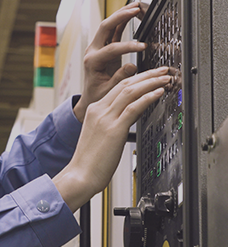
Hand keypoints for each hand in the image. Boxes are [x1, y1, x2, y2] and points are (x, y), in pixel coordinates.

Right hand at [53, 67, 169, 211]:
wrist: (80, 175)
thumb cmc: (90, 161)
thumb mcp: (100, 135)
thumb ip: (113, 122)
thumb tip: (132, 116)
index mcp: (94, 110)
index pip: (118, 87)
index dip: (137, 78)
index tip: (151, 76)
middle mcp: (99, 110)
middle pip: (125, 84)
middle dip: (146, 75)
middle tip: (162, 71)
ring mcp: (105, 118)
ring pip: (130, 92)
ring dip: (151, 82)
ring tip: (165, 78)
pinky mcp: (114, 129)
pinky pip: (133, 107)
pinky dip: (148, 97)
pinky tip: (159, 93)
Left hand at [73, 2, 146, 122]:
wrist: (90, 97)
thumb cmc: (97, 95)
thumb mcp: (109, 90)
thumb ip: (120, 78)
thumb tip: (132, 66)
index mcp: (92, 61)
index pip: (111, 48)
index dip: (128, 46)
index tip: (143, 46)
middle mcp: (92, 51)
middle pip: (105, 27)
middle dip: (120, 17)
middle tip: (135, 10)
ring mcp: (97, 47)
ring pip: (108, 26)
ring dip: (121, 15)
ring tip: (136, 6)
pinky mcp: (104, 47)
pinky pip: (113, 31)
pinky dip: (122, 21)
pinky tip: (132, 14)